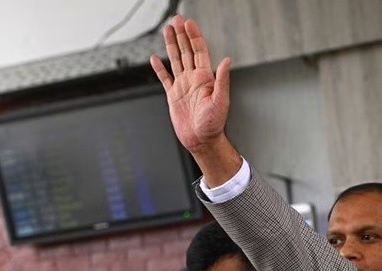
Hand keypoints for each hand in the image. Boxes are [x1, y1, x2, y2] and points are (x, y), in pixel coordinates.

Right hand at [150, 15, 230, 154]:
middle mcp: (194, 79)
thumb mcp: (221, 101)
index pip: (199, 52)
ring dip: (172, 45)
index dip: (194, 37)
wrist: (202, 141)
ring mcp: (183, 86)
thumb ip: (222, 80)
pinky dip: (159, 68)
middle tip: (177, 19)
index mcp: (205, 79)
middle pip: (187, 51)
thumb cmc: (214, 125)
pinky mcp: (173, 95)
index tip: (189, 23)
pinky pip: (164, 78)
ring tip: (168, 30)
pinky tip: (155, 58)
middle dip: (182, 35)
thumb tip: (226, 61)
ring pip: (176, 60)